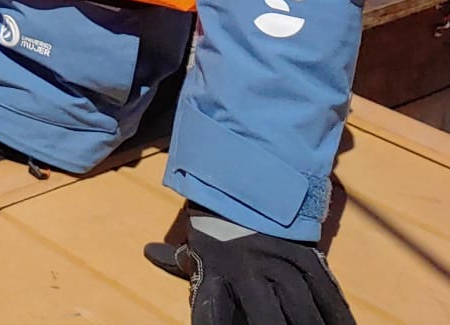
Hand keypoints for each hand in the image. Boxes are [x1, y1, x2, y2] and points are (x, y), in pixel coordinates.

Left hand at [165, 210, 354, 324]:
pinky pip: (328, 294)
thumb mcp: (197, 236)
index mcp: (217, 269)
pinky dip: (337, 316)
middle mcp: (250, 269)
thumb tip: (149, 252)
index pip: (211, 312)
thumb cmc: (219, 215)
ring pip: (302, 310)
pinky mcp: (310, 258)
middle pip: (267, 318)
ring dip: (308, 324)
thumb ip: (178, 259)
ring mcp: (283, 263)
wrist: (250, 177)